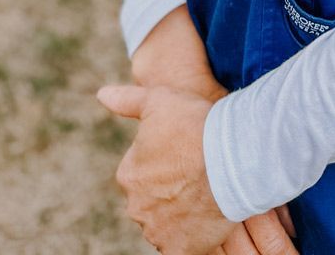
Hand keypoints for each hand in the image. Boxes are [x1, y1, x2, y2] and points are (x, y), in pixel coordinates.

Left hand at [114, 12, 298, 251]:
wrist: (233, 157)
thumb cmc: (195, 125)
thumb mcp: (158, 100)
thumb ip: (127, 100)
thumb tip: (101, 94)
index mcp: (128, 175)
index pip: (141, 171)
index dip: (166, 160)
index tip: (186, 151)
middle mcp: (137, 207)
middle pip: (152, 199)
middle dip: (170, 189)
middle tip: (197, 172)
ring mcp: (158, 232)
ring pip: (166, 222)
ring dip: (179, 212)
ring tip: (205, 191)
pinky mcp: (180, 250)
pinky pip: (182, 243)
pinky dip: (191, 233)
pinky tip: (206, 215)